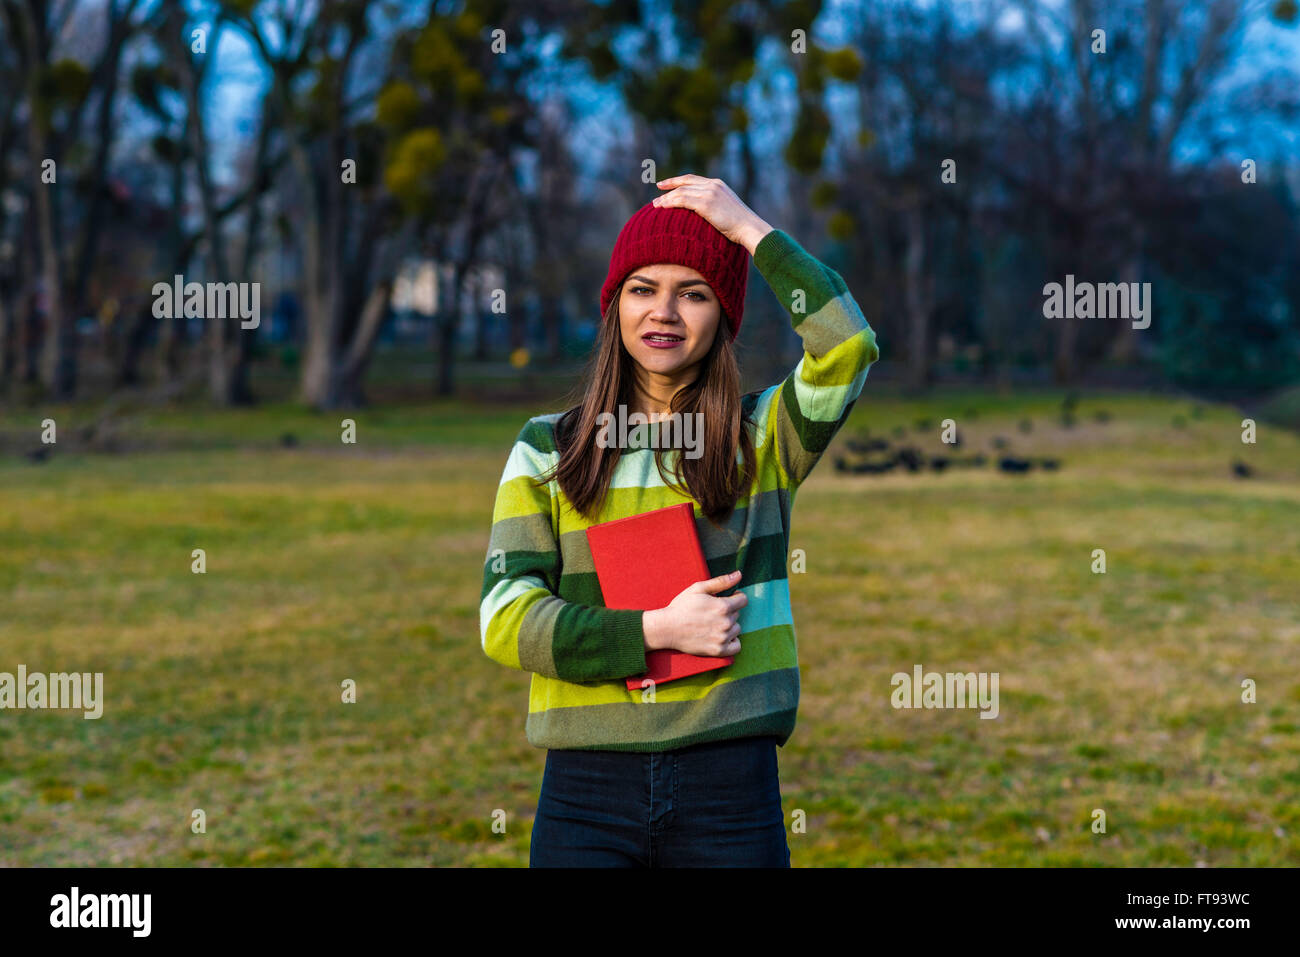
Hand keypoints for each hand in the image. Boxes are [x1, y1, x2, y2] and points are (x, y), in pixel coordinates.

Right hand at [643, 570, 747, 656]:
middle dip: (728, 611)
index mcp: (723, 606)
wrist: (667, 628)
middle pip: (738, 614)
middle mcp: (726, 623)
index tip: (727, 598)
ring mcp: (722, 638)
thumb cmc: (681, 606)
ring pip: (736, 629)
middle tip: (712, 612)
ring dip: (729, 626)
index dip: (736, 597)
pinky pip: (736, 646)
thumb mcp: (698, 588)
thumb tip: (739, 574)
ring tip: (713, 624)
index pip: (743, 600)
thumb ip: (721, 582)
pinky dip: (732, 641)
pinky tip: (722, 636)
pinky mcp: (718, 650)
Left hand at [652, 175, 773, 255]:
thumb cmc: (740, 226)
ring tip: (656, 206)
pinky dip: (670, 203)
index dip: (676, 181)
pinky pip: (682, 200)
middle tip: (656, 197)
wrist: (749, 228)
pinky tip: (662, 208)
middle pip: (684, 183)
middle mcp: (713, 185)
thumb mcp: (727, 211)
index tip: (664, 185)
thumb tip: (706, 216)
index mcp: (718, 185)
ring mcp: (709, 192)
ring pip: (681, 192)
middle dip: (668, 188)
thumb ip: (715, 207)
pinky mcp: (706, 203)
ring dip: (666, 199)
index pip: (692, 179)